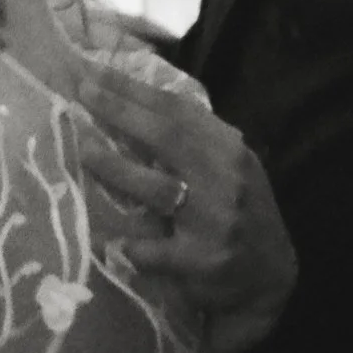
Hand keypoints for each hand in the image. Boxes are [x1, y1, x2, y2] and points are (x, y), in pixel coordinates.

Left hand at [71, 58, 294, 352]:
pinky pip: (150, 248)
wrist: (271, 279)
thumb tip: (133, 102)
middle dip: (120, 112)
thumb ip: (194, 140)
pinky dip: (124, 242)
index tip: (95, 74)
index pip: (179, 110)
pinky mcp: (199, 261)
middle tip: (81, 95)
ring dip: (115, 168)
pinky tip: (102, 237)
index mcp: (231, 151)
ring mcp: (213, 222)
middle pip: (168, 137)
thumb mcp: (230, 168)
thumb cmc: (240, 213)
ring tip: (84, 150)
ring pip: (156, 189)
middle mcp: (225, 180)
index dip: (134, 90)